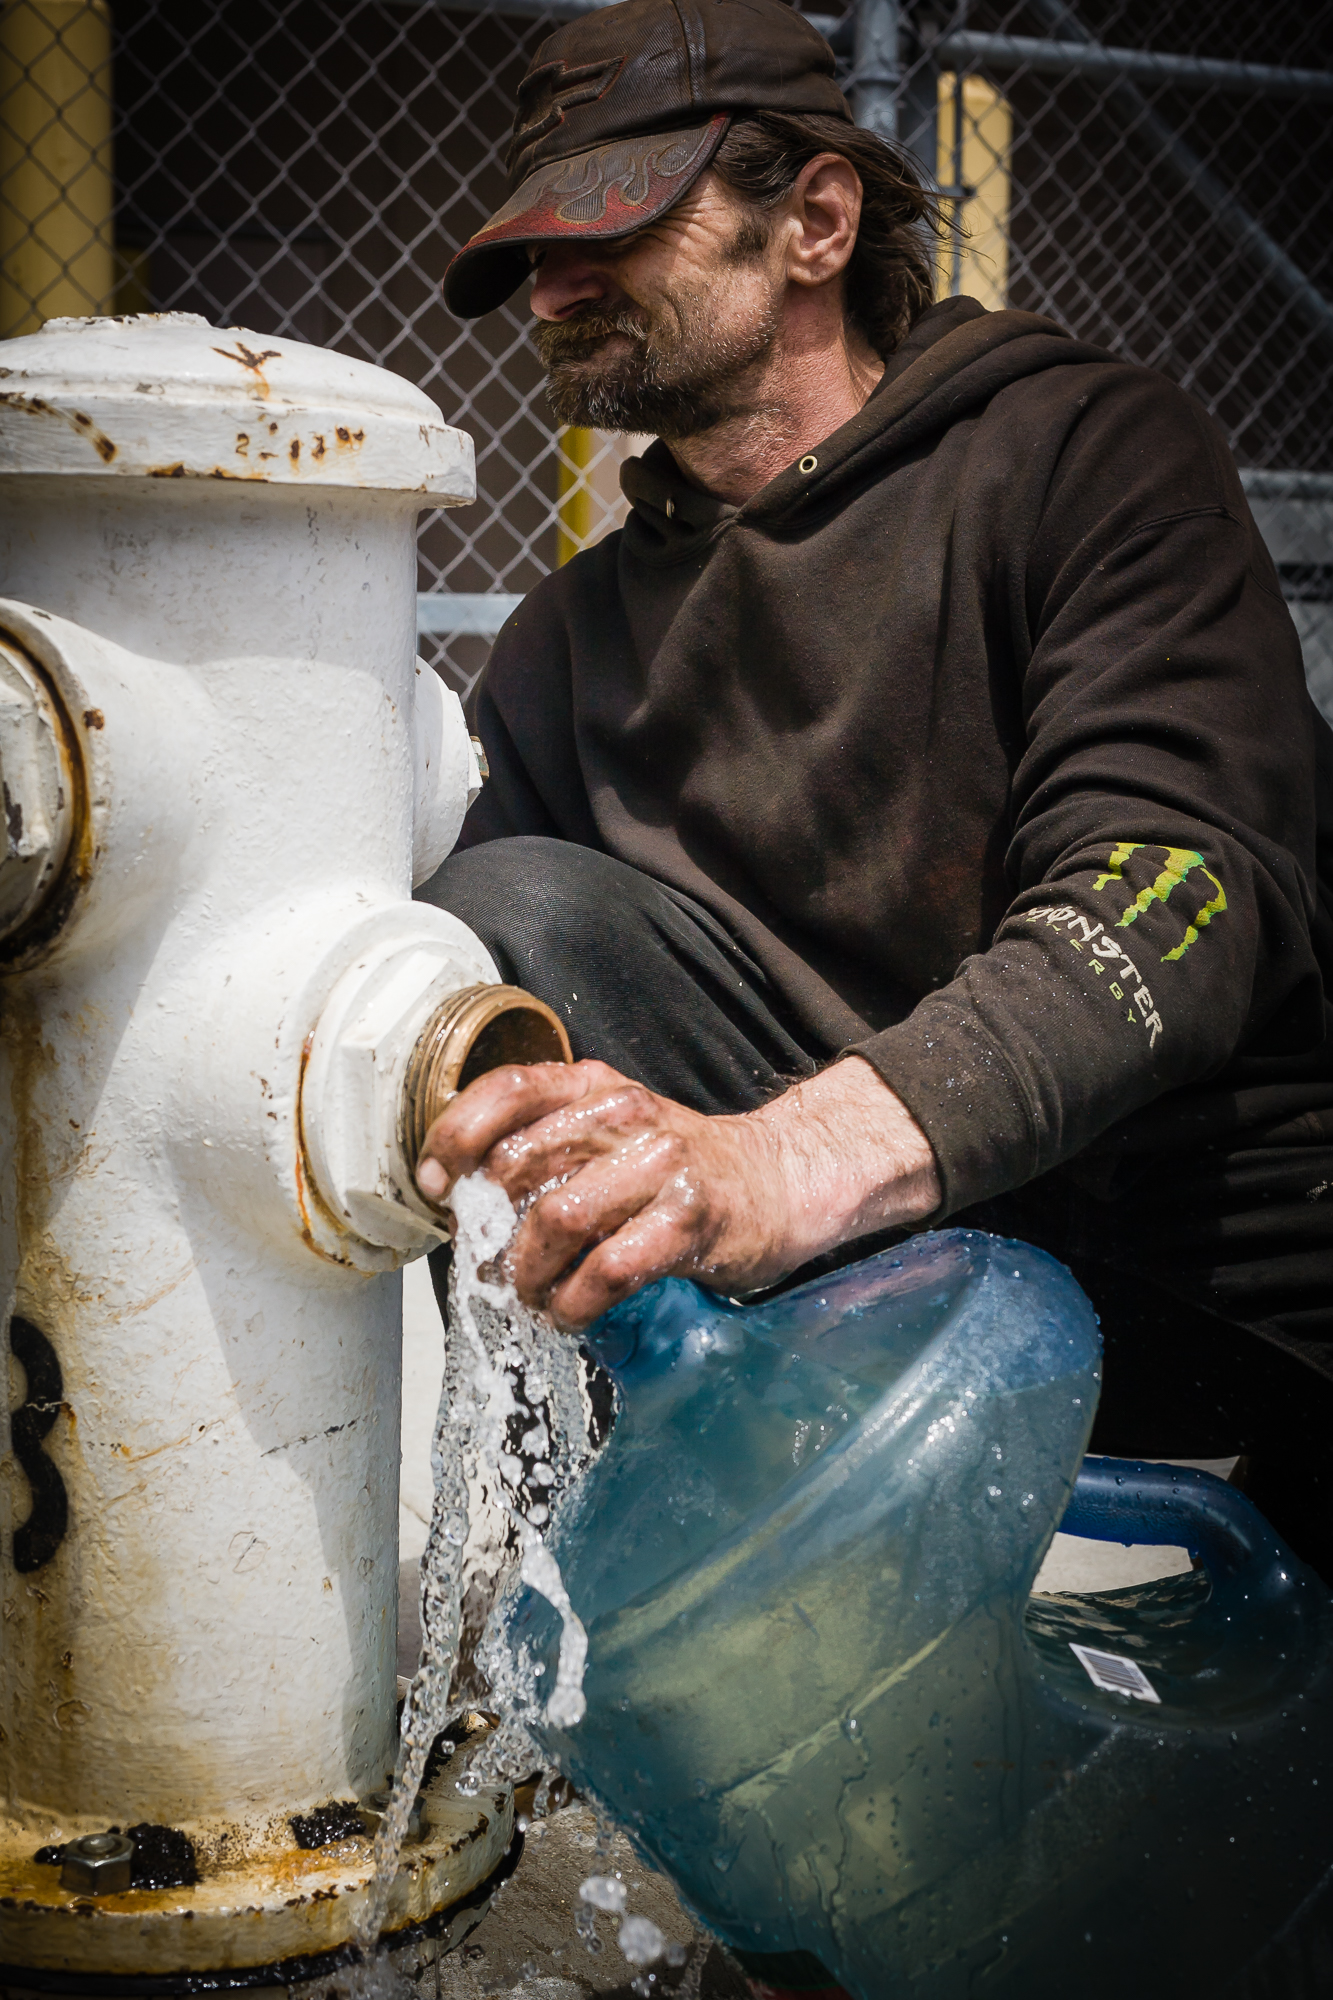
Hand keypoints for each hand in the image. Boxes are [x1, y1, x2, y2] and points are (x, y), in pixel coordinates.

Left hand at [415, 1054, 940, 1330]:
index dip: (455, 1135)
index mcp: (594, 1086)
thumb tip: (456, 1193)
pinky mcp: (689, 1219)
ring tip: (530, 1298)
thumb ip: (542, 1146)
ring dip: (528, 1274)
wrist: (775, 1183)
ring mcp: (661, 1164)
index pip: (507, 1089)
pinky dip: (574, 1303)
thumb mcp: (607, 1134)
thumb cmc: (673, 1168)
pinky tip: (569, 1314)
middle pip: (519, 1167)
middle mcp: (624, 1114)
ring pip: (557, 1220)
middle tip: (489, 1267)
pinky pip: (608, 1269)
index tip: (434, 1182)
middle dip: (489, 1230)